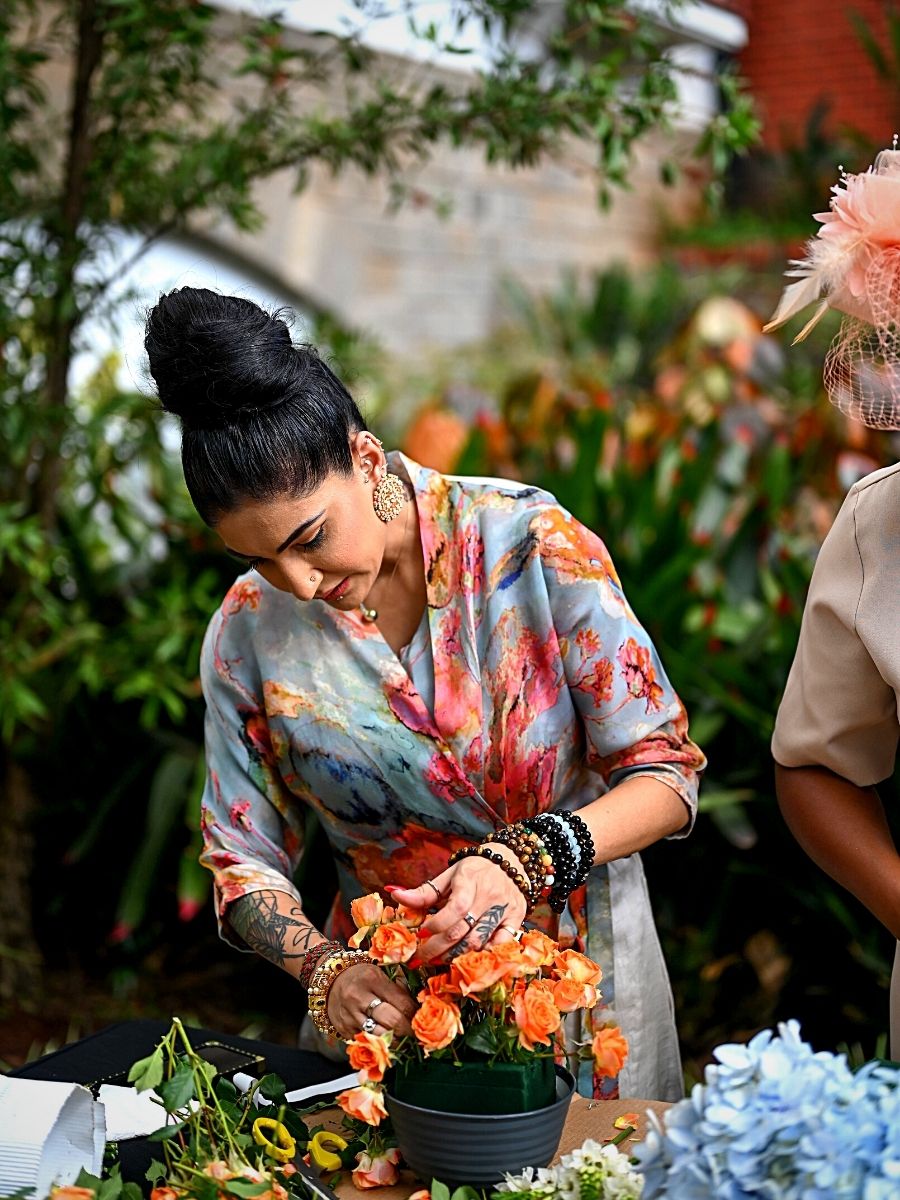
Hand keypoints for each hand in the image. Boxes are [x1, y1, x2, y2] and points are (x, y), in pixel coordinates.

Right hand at [326, 961, 415, 1038]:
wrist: (330, 980)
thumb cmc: (360, 975)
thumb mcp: (379, 973)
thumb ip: (398, 987)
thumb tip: (419, 1005)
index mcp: (373, 979)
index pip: (402, 1002)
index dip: (416, 1014)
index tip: (423, 1020)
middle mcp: (359, 998)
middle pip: (393, 1021)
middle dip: (409, 1031)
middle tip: (418, 1034)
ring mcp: (350, 1015)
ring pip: (380, 1036)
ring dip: (396, 1042)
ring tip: (406, 1041)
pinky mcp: (344, 1029)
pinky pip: (366, 1042)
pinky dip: (379, 1044)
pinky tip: (387, 1043)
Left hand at [390, 844, 526, 963]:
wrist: (511, 863)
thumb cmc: (474, 871)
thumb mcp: (449, 875)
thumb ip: (425, 891)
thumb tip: (395, 895)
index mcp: (470, 880)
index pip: (454, 908)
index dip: (436, 925)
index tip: (420, 934)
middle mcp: (489, 896)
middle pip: (462, 930)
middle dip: (437, 948)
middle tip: (420, 958)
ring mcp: (504, 910)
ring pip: (478, 942)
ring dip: (455, 956)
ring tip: (438, 960)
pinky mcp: (516, 920)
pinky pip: (500, 945)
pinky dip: (482, 955)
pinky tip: (467, 958)